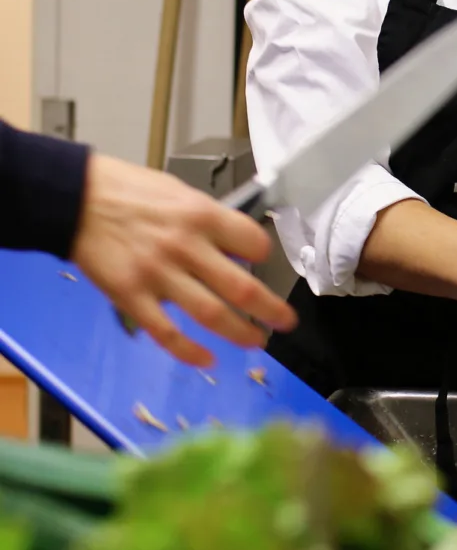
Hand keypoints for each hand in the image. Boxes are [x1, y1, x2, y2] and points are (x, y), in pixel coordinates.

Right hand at [71, 154, 296, 366]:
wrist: (77, 199)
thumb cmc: (128, 191)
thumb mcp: (178, 192)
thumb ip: (207, 220)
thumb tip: (233, 246)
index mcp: (201, 215)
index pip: (252, 242)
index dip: (266, 256)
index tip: (267, 266)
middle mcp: (186, 247)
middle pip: (241, 287)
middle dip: (271, 310)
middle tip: (285, 322)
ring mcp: (159, 275)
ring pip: (211, 314)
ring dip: (240, 333)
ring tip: (257, 341)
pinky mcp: (132, 297)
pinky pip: (167, 333)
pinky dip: (189, 351)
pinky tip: (207, 358)